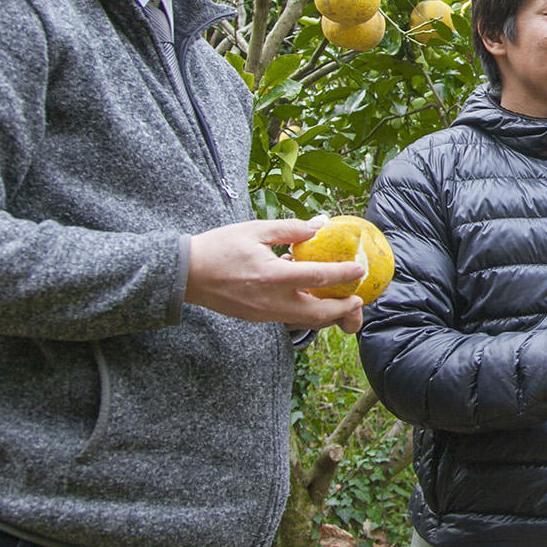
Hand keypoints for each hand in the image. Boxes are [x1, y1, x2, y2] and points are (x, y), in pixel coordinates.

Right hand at [185, 218, 365, 333]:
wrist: (186, 274)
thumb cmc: (219, 247)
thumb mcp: (255, 230)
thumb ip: (290, 229)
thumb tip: (319, 225)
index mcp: (271, 275)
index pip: (316, 278)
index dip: (342, 275)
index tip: (360, 270)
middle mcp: (271, 300)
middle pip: (317, 313)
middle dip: (342, 310)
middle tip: (358, 300)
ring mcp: (264, 314)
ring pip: (305, 322)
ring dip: (327, 315)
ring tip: (342, 304)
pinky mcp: (257, 318)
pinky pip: (289, 319)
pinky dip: (307, 314)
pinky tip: (312, 300)